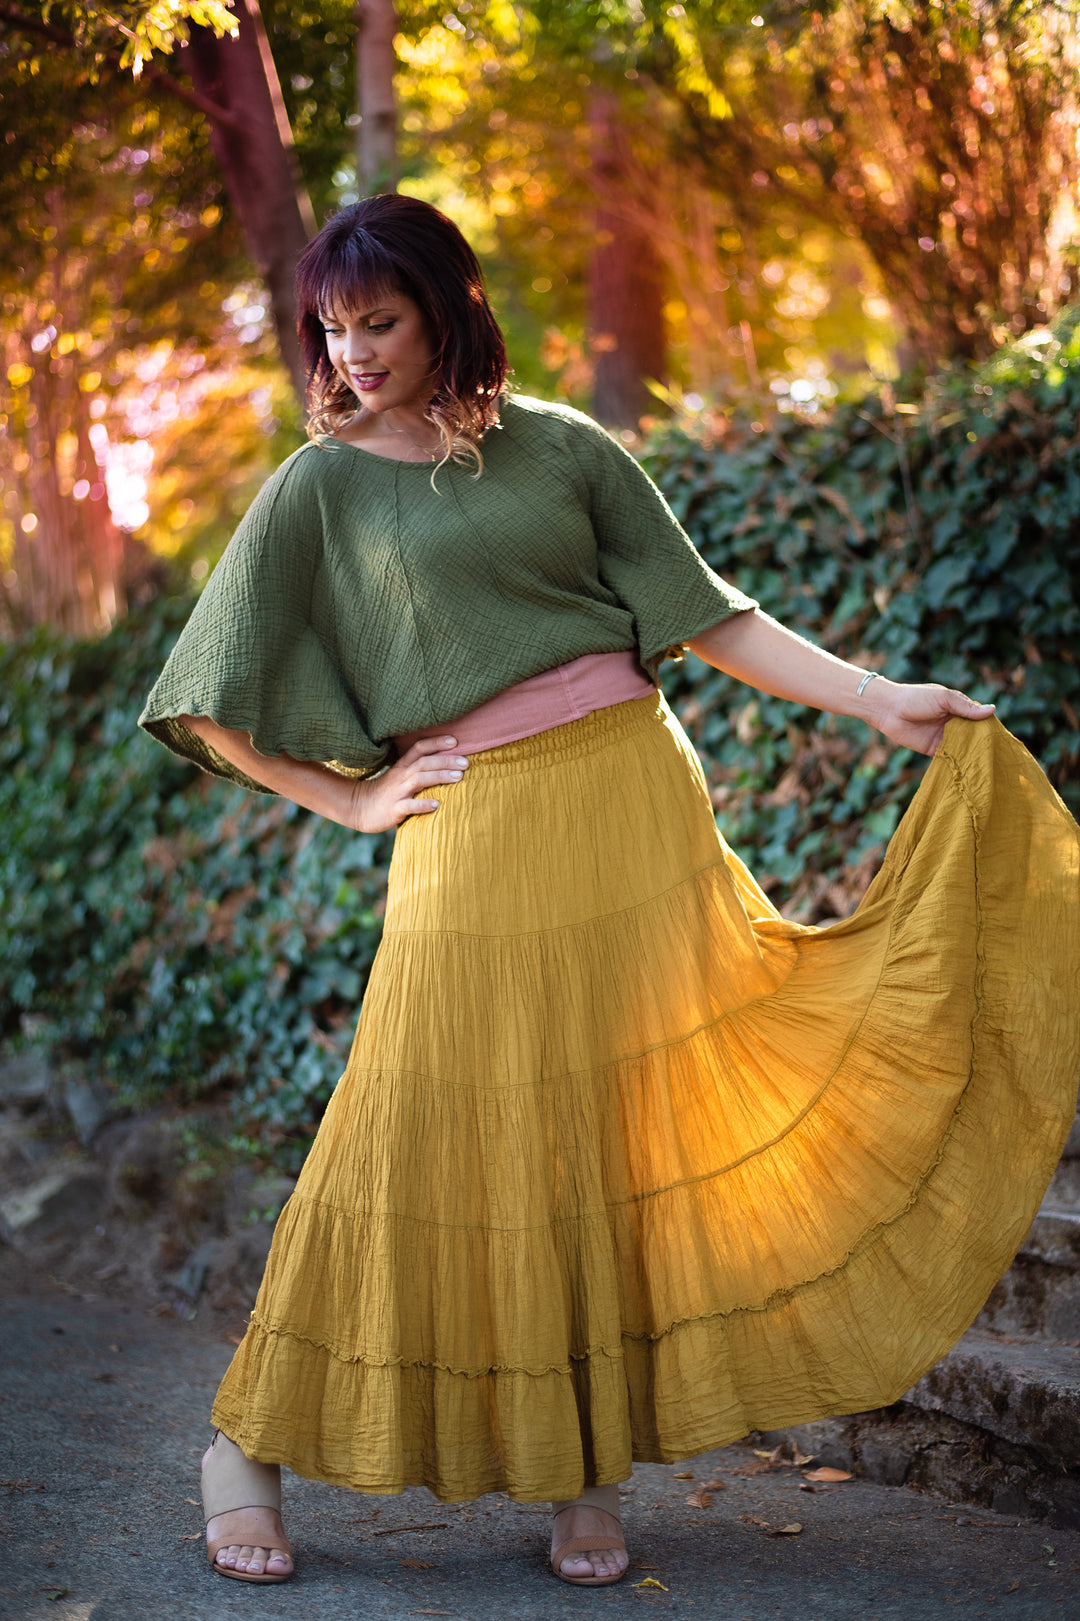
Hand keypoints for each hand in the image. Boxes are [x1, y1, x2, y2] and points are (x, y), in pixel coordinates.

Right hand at [344, 736, 470, 832]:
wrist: (359, 807)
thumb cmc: (386, 791)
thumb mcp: (400, 775)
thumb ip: (419, 768)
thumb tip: (447, 762)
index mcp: (403, 766)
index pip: (419, 748)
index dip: (436, 742)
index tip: (455, 741)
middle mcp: (401, 776)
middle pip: (424, 762)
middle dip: (445, 760)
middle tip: (466, 762)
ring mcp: (397, 792)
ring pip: (419, 780)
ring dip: (439, 776)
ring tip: (458, 777)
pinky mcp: (394, 809)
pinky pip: (409, 806)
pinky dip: (423, 804)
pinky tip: (436, 804)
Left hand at [866, 678, 994, 755]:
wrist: (888, 710)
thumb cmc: (916, 698)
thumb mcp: (943, 699)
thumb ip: (965, 708)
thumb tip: (992, 710)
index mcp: (958, 708)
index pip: (980, 718)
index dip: (990, 728)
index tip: (1004, 738)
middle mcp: (954, 723)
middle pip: (973, 735)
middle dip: (983, 744)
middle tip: (999, 756)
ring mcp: (944, 737)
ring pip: (963, 747)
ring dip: (972, 754)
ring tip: (988, 766)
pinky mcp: (933, 749)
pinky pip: (948, 756)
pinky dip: (957, 762)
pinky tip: (968, 770)